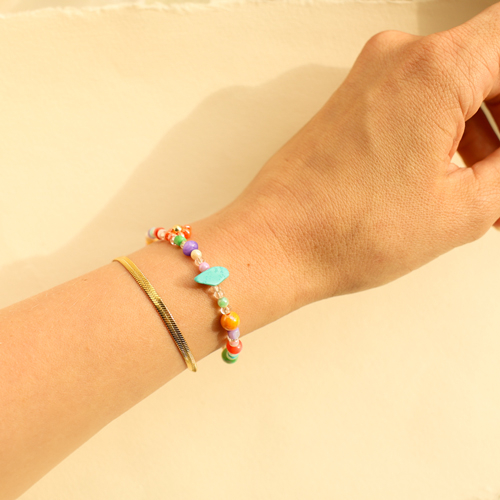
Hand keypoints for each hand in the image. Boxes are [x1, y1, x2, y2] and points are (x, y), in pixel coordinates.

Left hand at [207, 2, 499, 303]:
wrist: (276, 243)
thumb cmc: (345, 231)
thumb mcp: (464, 208)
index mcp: (435, 69)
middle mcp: (397, 59)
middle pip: (488, 65)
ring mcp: (369, 78)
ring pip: (453, 88)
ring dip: (482, 135)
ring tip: (490, 194)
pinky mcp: (353, 102)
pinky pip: (418, 102)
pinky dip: (444, 135)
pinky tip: (454, 181)